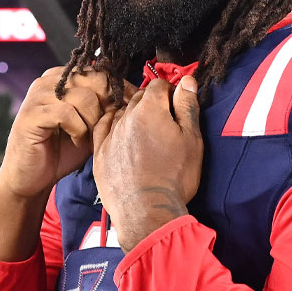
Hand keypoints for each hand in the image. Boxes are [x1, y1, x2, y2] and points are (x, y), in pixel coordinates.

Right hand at [0, 66, 129, 198]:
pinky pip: (67, 113)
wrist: (32, 178)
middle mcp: (48, 81)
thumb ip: (103, 107)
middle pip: (94, 80)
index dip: (115, 93)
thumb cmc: (61, 151)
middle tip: (100, 128)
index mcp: (62, 79)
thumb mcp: (89, 125)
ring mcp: (37, 96)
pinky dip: (78, 130)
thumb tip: (130, 95)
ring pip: (84, 97)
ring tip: (85, 137)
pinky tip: (74, 141)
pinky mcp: (31, 114)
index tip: (118, 114)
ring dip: (92, 122)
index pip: (99, 72)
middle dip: (105, 108)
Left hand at [93, 76, 203, 252]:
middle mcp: (125, 116)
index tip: (177, 104)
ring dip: (132, 115)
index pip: (159, 85)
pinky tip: (118, 129)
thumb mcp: (192, 139)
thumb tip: (187, 80)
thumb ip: (187, 107)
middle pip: (139, 97)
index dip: (170, 92)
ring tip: (144, 130)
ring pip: (121, 113)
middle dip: (152, 102)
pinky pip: (103, 128)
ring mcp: (109, 135)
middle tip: (164, 119)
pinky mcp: (99, 153)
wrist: (146, 210)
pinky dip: (112, 125)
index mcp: (150, 109)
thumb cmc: (174, 175)